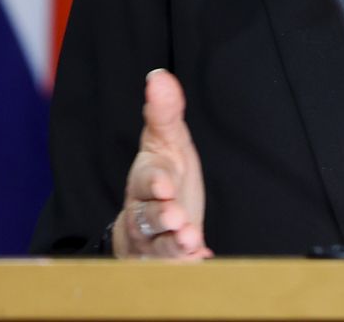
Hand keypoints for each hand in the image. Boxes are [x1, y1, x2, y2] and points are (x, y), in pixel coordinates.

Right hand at [112, 68, 212, 258]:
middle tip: (176, 217)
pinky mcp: (163, 262)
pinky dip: (185, 263)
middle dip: (161, 216)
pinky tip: (199, 259)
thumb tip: (159, 76)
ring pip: (157, 244)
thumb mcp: (167, 143)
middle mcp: (143, 211)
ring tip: (189, 241)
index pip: (146, 179)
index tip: (166, 184)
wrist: (151, 222)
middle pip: (147, 216)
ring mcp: (152, 240)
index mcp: (146, 179)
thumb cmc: (163, 176)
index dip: (154, 183)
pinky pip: (171, 267)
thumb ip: (164, 113)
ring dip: (173, 244)